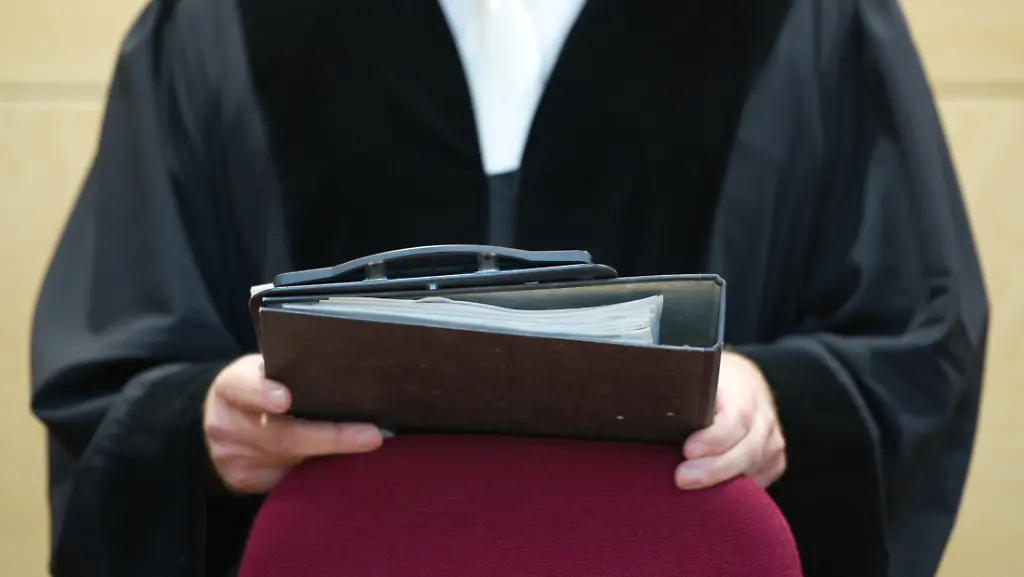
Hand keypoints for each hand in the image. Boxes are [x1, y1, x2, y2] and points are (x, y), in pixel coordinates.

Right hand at [203, 354, 383, 493]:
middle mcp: (227, 425)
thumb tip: (348, 376)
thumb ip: (290, 372)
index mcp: (231, 388)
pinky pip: (289, 480)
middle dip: (331, 437)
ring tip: (370, 446)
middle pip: (281, 436)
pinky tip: (344, 465)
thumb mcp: (263, 370)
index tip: (286, 399)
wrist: (218, 421)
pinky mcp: (243, 481)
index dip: (263, 393)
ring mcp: (233, 458)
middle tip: (372, 436)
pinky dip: (319, 471)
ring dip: (333, 457)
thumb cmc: (257, 388)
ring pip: (291, 462)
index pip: (244, 388)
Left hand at [675, 351, 785, 489]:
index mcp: (740, 385)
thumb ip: (677, 391)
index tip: (687, 450)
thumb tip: (640, 407)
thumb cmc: (703, 381)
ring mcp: (772, 437)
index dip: (715, 438)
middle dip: (714, 469)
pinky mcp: (774, 458)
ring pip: (755, 466)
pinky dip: (739, 488)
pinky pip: (761, 478)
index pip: (737, 416)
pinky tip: (715, 493)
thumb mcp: (691, 374)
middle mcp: (762, 412)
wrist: (739, 381)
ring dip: (723, 482)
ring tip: (690, 487)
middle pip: (748, 448)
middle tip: (682, 478)